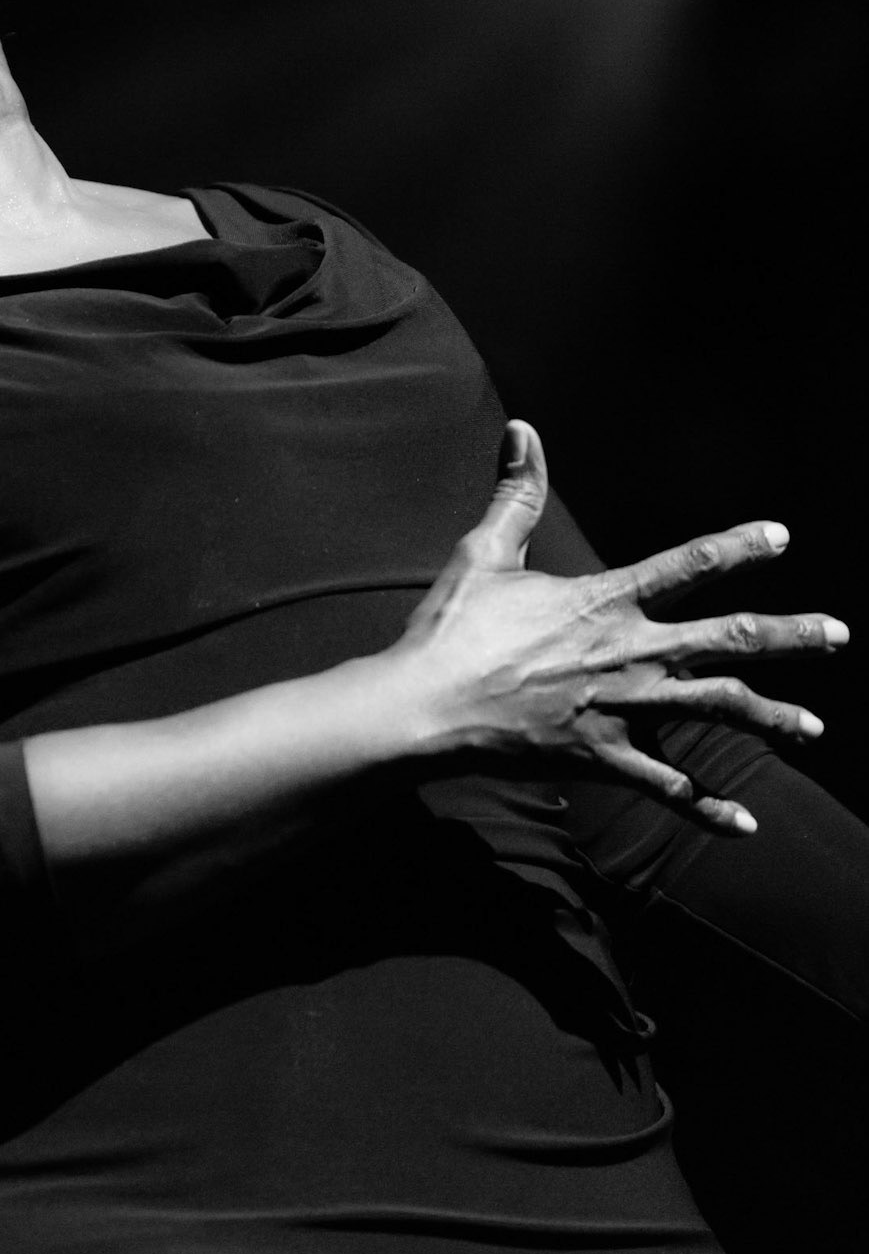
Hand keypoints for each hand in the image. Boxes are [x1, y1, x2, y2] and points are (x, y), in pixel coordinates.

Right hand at [381, 421, 848, 831]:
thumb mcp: (486, 551)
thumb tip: (521, 428)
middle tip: (838, 634)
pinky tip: (744, 825)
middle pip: (725, 641)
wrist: (425, 708)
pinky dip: (708, 809)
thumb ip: (516, 493)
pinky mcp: (602, 757)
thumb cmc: (453, 629)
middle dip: (788, 635)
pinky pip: (668, 786)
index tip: (780, 536)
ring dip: (769, 717)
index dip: (737, 547)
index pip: (686, 565)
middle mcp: (627, 653)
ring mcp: (620, 709)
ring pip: (714, 711)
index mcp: (604, 600)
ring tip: (812, 728)